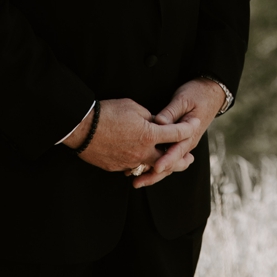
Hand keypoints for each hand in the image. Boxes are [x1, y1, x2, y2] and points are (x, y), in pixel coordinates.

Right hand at [65, 96, 191, 175]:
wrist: (81, 128)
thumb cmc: (108, 113)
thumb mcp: (134, 107)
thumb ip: (150, 117)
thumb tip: (156, 123)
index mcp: (149, 135)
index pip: (176, 134)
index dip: (189, 128)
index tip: (195, 125)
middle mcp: (141, 152)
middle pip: (168, 161)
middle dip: (180, 161)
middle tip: (189, 161)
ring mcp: (128, 162)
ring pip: (149, 167)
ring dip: (159, 166)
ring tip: (167, 165)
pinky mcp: (116, 167)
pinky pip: (132, 168)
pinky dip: (140, 165)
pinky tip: (143, 163)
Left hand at [135, 78, 227, 187]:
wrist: (211, 92)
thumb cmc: (197, 93)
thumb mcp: (183, 99)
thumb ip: (171, 112)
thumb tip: (158, 122)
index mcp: (190, 133)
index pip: (178, 150)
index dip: (166, 160)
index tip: (155, 167)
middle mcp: (187, 142)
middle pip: (172, 164)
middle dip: (154, 175)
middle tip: (137, 182)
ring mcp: (183, 144)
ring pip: (169, 164)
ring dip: (153, 174)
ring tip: (136, 181)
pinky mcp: (178, 143)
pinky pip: (167, 157)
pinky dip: (155, 164)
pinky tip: (141, 168)